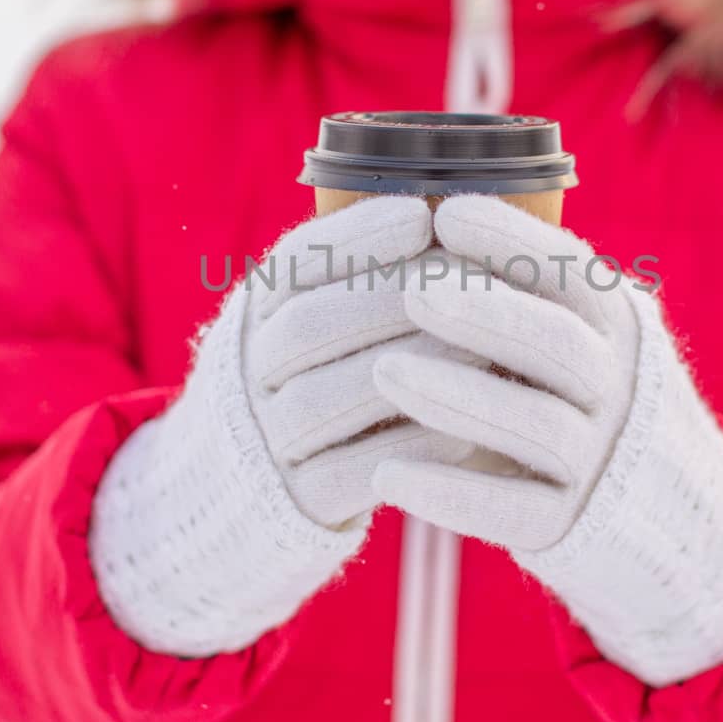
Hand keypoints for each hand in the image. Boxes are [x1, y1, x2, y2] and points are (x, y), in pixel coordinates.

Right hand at [243, 198, 477, 529]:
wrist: (243, 491)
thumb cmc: (313, 381)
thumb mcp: (310, 321)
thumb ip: (357, 279)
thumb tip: (447, 219)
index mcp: (255, 316)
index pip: (294, 265)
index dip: (356, 238)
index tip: (421, 217)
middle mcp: (250, 374)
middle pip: (309, 327)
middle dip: (390, 298)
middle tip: (467, 282)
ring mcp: (269, 441)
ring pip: (327, 400)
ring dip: (408, 370)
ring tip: (479, 351)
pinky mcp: (297, 504)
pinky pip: (350, 475)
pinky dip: (409, 449)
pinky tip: (466, 432)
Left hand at [369, 195, 722, 685]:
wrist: (656, 510)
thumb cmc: (574, 395)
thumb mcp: (574, 332)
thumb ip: (521, 290)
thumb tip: (427, 219)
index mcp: (614, 325)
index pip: (571, 272)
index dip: (511, 241)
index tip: (445, 216)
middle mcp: (616, 387)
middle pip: (555, 343)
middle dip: (482, 312)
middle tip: (412, 290)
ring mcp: (598, 459)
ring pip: (534, 424)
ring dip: (455, 395)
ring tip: (382, 372)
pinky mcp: (569, 525)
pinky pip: (512, 509)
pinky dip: (449, 493)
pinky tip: (386, 476)